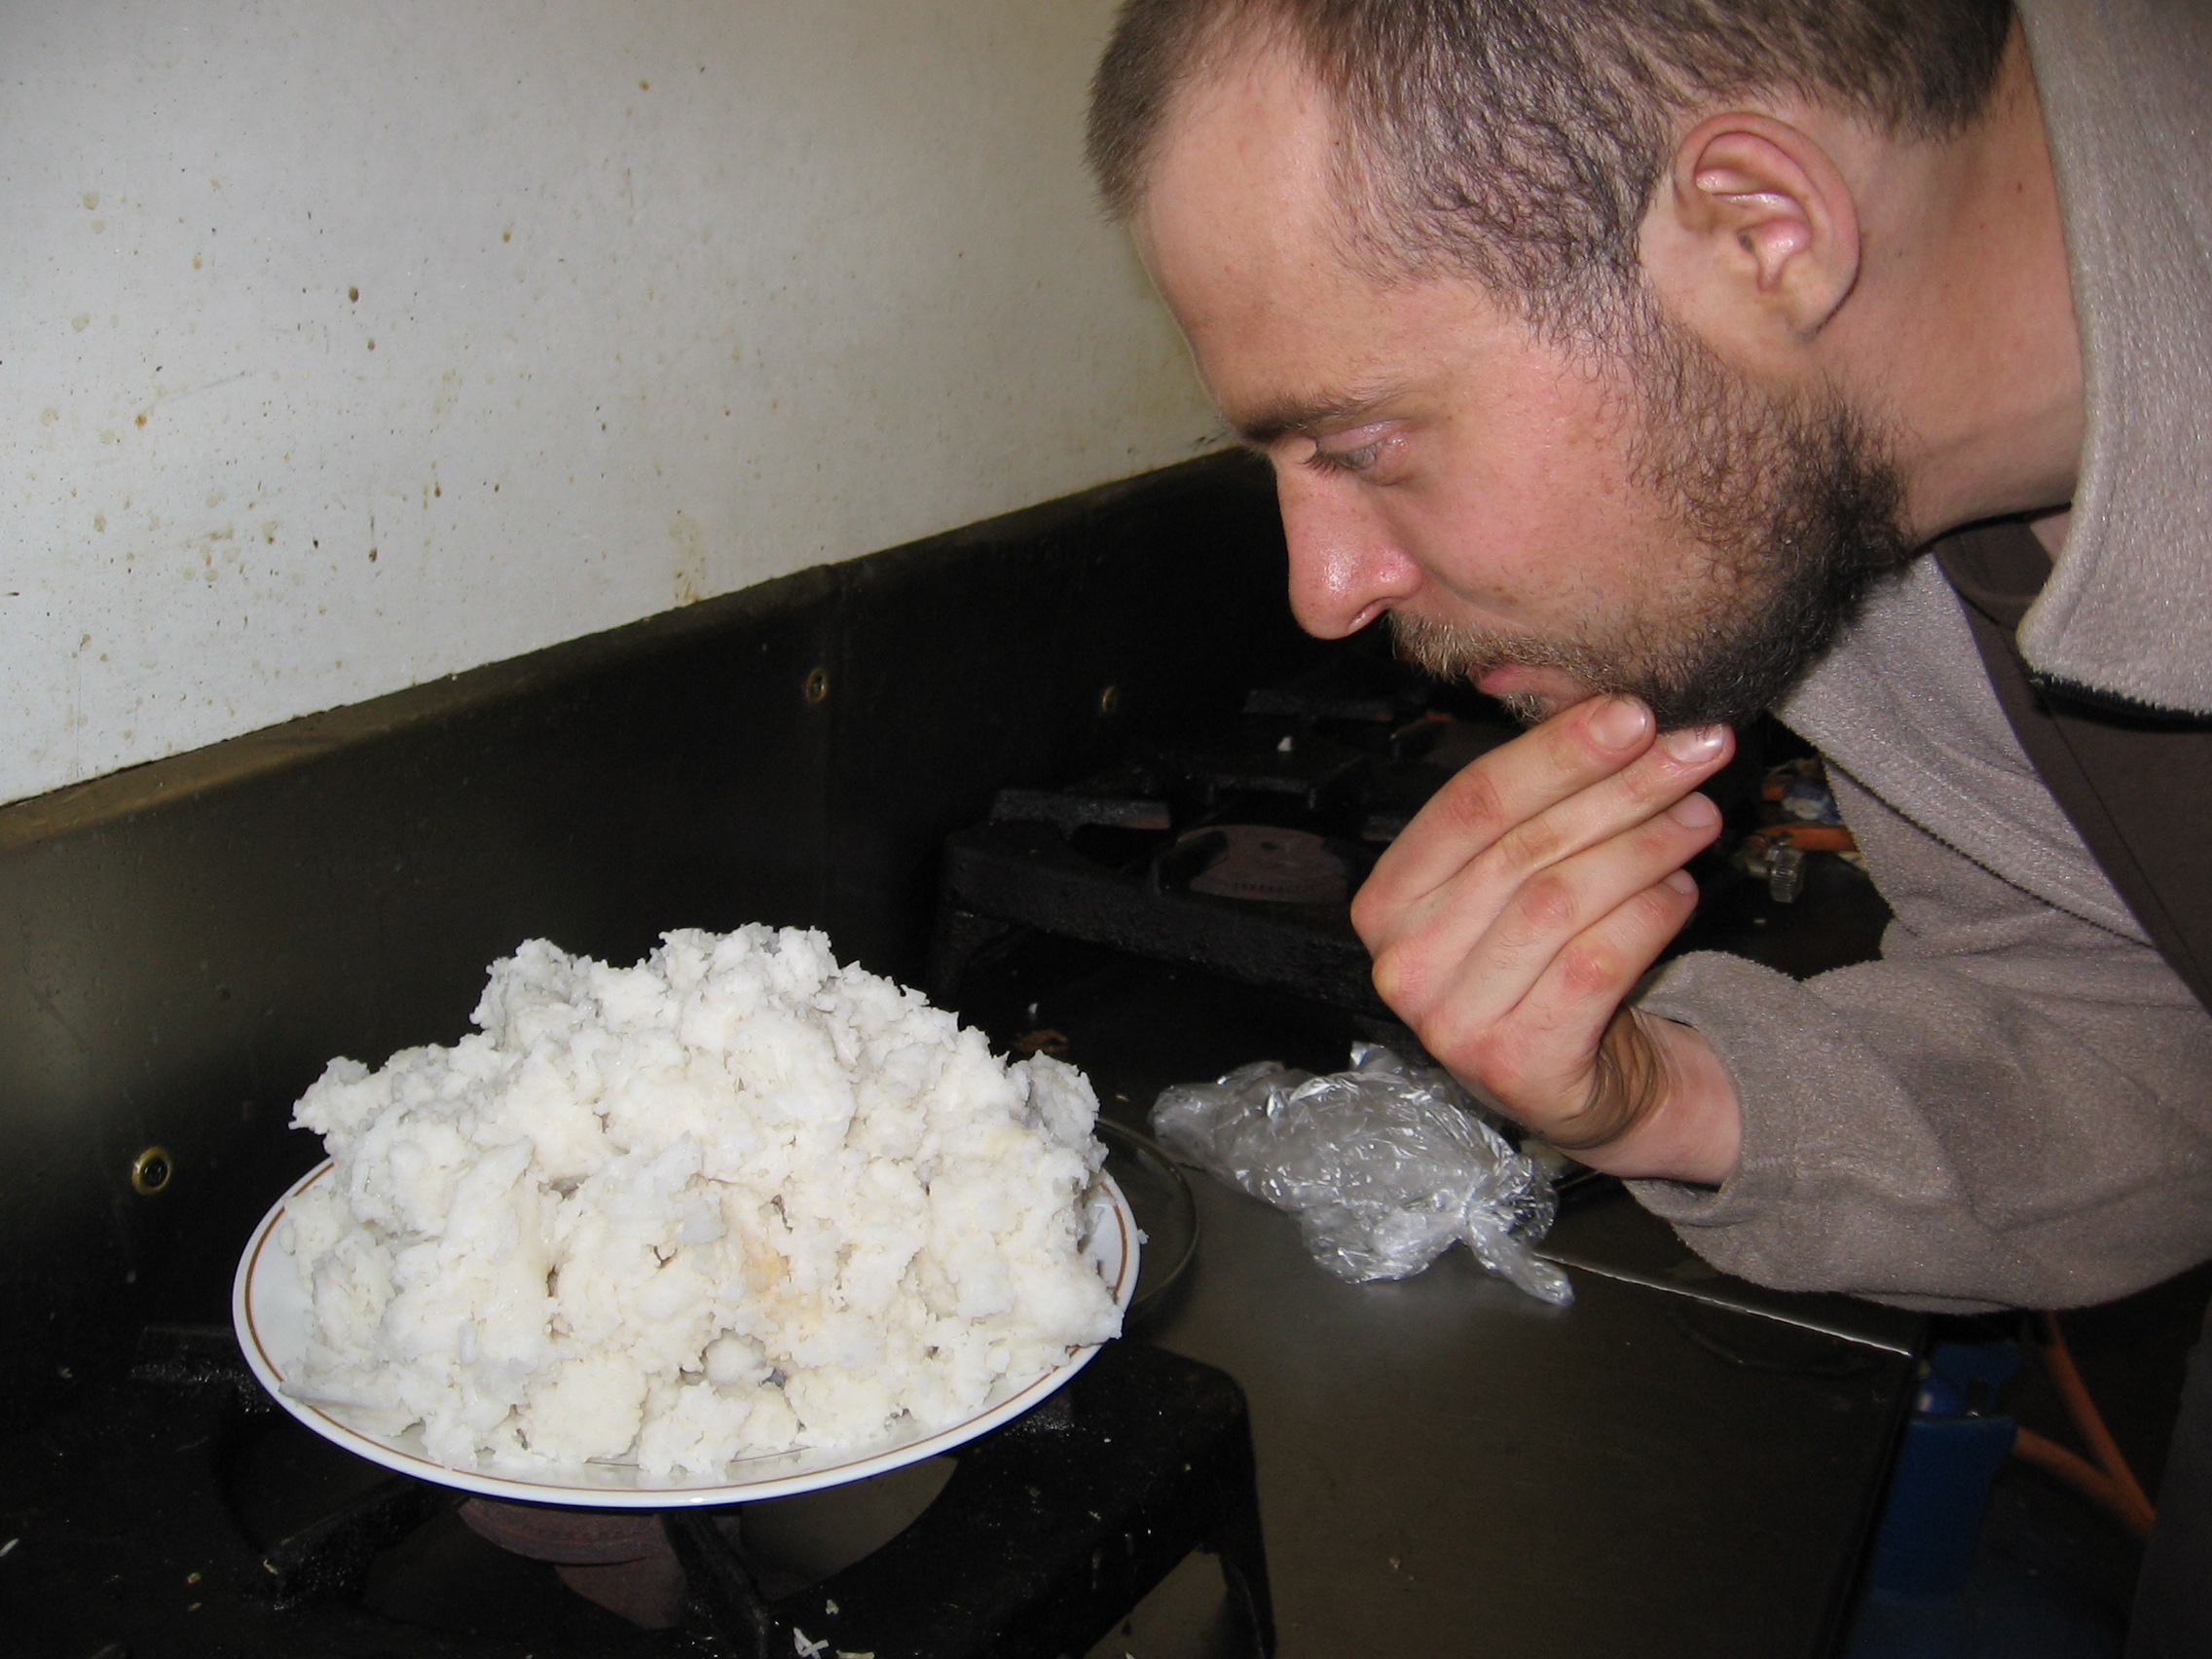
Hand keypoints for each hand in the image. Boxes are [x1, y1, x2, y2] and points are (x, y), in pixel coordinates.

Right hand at [1351, 695, 1742, 1183]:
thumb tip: (1615, 714)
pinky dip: (1648, 916)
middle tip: (1694, 750)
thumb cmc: (1544, 961)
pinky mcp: (1514, 1065)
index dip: (1556, 751)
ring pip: (1562, 901)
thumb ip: (1541, 801)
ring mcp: (1451, 1022)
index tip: (1633, 713)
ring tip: (1700, 816)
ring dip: (1645, 846)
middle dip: (1620, 788)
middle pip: (1522, 847)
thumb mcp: (1519, 876)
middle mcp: (1403, 963)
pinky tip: (1682, 889)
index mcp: (1387, 900)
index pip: (1470, 803)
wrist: (1575, 1083)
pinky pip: (1595, 963)